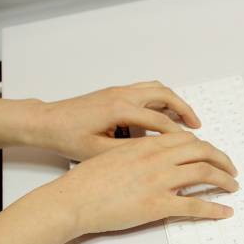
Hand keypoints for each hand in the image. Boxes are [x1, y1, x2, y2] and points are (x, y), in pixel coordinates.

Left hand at [27, 81, 199, 160]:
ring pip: (156, 89)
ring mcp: (118, 91)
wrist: (46, 122)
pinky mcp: (114, 92)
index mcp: (119, 109)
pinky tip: (162, 115)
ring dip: (174, 101)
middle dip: (184, 110)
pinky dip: (160, 99)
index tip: (192, 146)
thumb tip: (156, 155)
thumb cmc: (67, 137)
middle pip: (164, 96)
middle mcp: (122, 95)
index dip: (178, 134)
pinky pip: (145, 90)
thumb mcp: (99, 151)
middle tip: (197, 126)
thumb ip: (130, 151)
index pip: (159, 120)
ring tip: (185, 119)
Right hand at [42, 132, 238, 236]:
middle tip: (231, 169)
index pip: (187, 140)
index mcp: (147, 145)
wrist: (73, 199)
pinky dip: (214, 209)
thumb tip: (153, 159)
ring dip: (224, 180)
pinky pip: (195, 205)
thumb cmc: (87, 180)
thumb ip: (139, 154)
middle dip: (222, 159)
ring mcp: (159, 181)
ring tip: (233, 187)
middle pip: (202, 152)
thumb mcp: (115, 155)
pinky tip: (224, 212)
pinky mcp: (157, 205)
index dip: (205, 146)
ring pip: (204, 173)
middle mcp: (157, 159)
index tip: (211, 154)